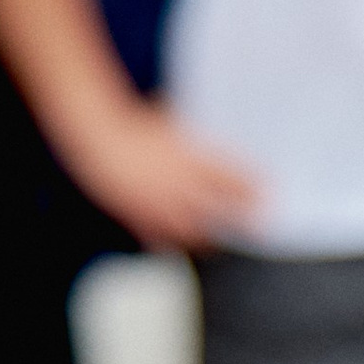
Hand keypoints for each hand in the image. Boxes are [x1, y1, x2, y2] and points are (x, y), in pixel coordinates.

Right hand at [74, 102, 262, 250]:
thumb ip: (187, 137)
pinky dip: (171, 242)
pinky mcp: (139, 220)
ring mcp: (160, 208)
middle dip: (241, 221)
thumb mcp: (167, 121)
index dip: (251, 190)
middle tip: (257, 228)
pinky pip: (162, 241)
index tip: (267, 195)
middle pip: (221, 213)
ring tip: (218, 239)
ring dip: (209, 238)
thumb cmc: (130, 124)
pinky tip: (177, 241)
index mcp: (190, 161)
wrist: (96, 139)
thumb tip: (201, 139)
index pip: (232, 181)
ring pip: (195, 234)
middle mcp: (180, 188)